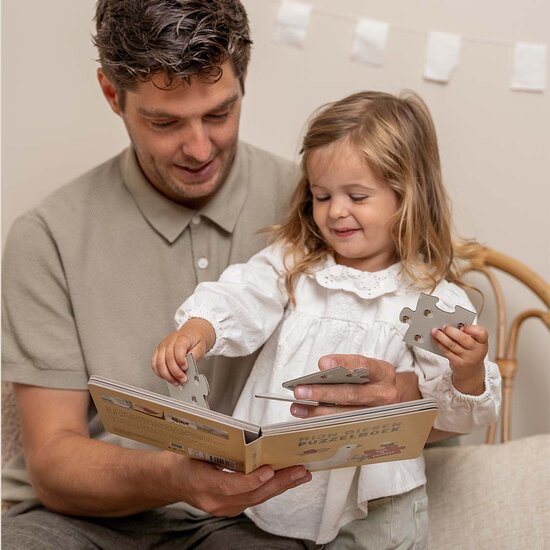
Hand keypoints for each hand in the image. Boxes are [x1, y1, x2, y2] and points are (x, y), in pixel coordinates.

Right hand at [151, 318, 214, 384]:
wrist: (191, 333)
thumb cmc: (195, 340)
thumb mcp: (201, 346)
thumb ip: (195, 356)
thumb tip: (190, 366)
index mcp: (182, 338)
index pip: (178, 348)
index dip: (181, 360)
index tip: (185, 368)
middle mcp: (170, 341)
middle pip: (168, 358)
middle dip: (175, 372)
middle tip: (183, 379)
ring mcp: (162, 346)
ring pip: (159, 363)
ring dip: (167, 375)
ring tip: (176, 381)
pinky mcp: (158, 352)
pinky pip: (154, 364)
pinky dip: (160, 373)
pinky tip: (167, 377)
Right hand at [168, 453, 311, 515]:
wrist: (171, 479)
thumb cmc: (184, 460)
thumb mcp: (197, 448)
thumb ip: (221, 447)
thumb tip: (249, 437)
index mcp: (202, 483)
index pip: (230, 486)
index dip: (251, 480)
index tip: (268, 470)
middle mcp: (214, 501)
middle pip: (251, 495)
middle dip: (278, 482)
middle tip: (297, 471)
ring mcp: (223, 508)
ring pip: (257, 499)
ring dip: (280, 486)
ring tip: (299, 475)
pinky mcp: (231, 508)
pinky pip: (255, 499)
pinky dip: (271, 488)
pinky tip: (285, 480)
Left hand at [289, 354, 418, 417]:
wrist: (401, 400)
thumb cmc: (376, 381)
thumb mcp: (368, 369)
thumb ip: (348, 369)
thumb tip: (319, 373)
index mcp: (383, 373)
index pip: (364, 365)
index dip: (343, 364)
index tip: (322, 363)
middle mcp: (384, 395)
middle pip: (352, 394)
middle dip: (323, 393)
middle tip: (300, 391)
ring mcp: (379, 415)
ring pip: (346, 415)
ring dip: (319, 412)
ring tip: (298, 407)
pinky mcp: (372, 430)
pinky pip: (346, 428)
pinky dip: (325, 424)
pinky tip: (308, 419)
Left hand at [431, 324, 487, 394]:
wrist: (471, 371)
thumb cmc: (472, 352)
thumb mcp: (476, 342)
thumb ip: (468, 333)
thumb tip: (453, 326)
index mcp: (482, 342)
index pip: (481, 333)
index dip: (472, 329)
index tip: (463, 326)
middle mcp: (477, 351)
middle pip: (463, 339)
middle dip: (451, 331)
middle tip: (444, 327)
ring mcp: (467, 358)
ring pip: (452, 345)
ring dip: (441, 336)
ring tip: (435, 331)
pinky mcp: (458, 363)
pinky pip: (446, 351)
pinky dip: (440, 344)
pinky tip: (436, 339)